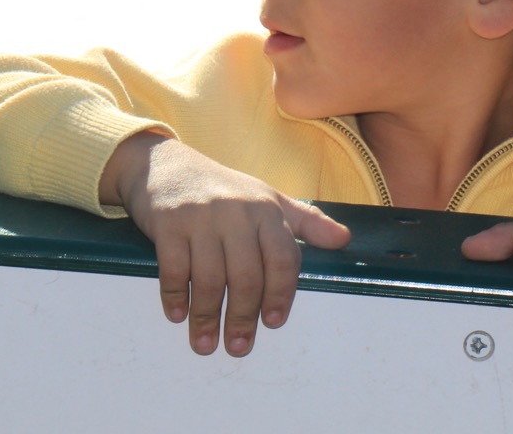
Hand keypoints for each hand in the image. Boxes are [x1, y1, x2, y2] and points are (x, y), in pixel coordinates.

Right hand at [105, 134, 350, 355]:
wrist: (168, 165)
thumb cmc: (226, 190)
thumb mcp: (270, 199)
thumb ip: (307, 222)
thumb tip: (345, 240)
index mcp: (267, 210)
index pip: (282, 258)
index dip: (280, 294)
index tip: (274, 322)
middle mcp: (237, 213)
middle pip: (246, 276)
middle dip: (242, 318)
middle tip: (238, 346)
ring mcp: (202, 217)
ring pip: (209, 278)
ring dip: (207, 317)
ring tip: (205, 343)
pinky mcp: (169, 223)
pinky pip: (174, 268)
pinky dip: (176, 296)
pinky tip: (178, 315)